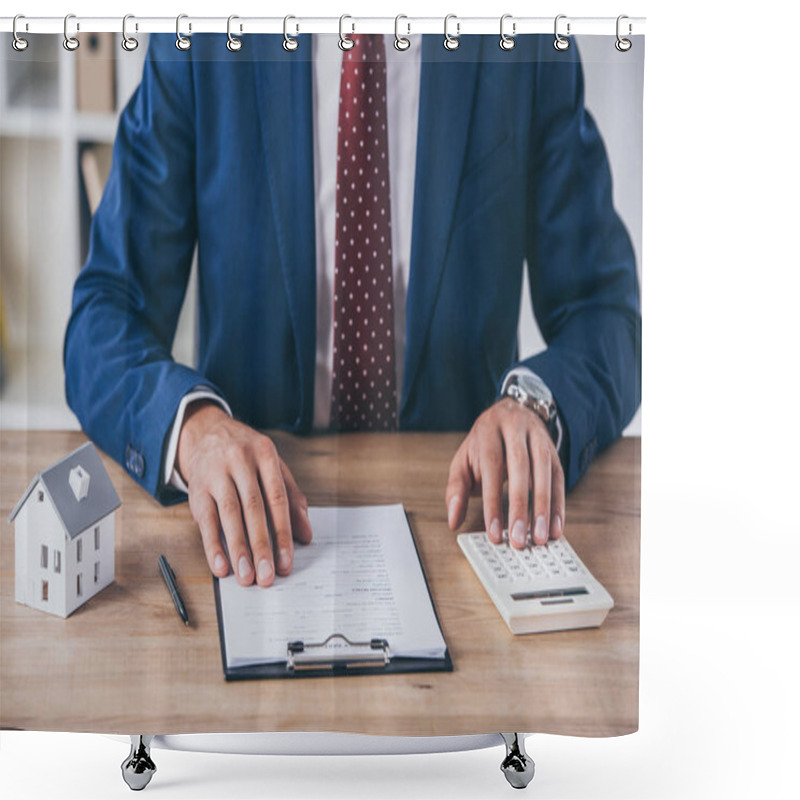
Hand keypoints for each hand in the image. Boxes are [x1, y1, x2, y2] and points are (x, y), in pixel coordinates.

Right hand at [176, 402, 312, 585]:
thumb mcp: (273, 467)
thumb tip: (306, 534)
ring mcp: (216, 473)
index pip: (278, 498)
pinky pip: (205, 520)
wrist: (207, 433)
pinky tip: (220, 566)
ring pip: (229, 515)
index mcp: (265, 454)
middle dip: (262, 546)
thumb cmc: (247, 456)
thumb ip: (292, 498)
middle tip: (267, 575)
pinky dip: (213, 545)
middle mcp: (240, 461)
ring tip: (246, 576)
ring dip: (238, 549)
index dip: (283, 532)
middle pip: (254, 508)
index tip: (287, 561)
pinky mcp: (197, 488)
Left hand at [446, 398, 564, 547]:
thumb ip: (457, 489)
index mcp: (489, 430)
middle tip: (519, 539)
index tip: (494, 532)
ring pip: (545, 472)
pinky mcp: (554, 450)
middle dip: (520, 507)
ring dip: (544, 507)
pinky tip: (556, 526)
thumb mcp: (464, 460)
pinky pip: (559, 478)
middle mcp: (516, 429)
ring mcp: (538, 437)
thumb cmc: (484, 444)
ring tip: (542, 537)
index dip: (493, 501)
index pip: (492, 466)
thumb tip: (453, 521)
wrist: (511, 412)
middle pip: (520, 468)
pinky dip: (558, 504)